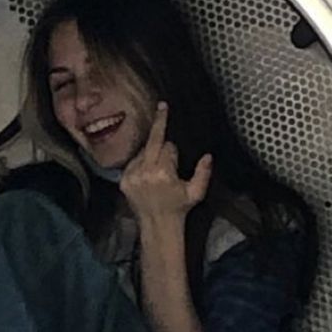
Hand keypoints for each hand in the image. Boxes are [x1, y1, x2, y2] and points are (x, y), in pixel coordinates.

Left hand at [120, 102, 212, 224]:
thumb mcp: (196, 193)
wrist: (157, 225)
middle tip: (162, 106)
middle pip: (153, 141)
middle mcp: (145, 171)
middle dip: (158, 123)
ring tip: (156, 169)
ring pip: (143, 152)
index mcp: (163, 173)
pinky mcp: (123, 180)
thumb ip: (203, 173)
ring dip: (150, 154)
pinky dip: (140, 162)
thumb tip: (208, 155)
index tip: (175, 156)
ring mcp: (132, 175)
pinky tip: (146, 172)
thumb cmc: (178, 208)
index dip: (173, 152)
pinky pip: (133, 162)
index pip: (168, 147)